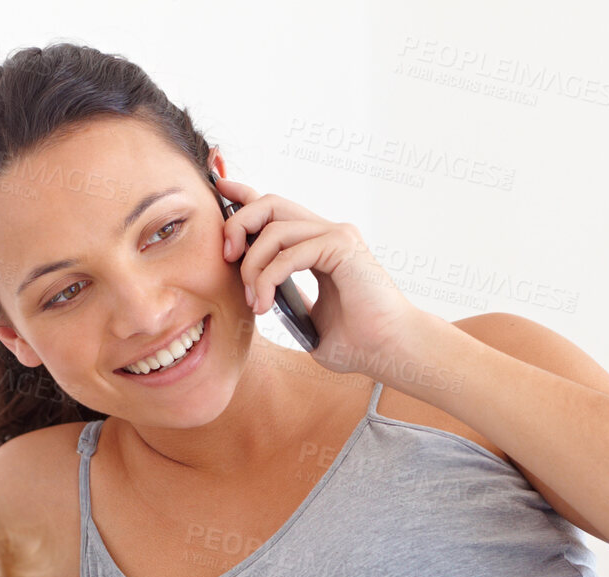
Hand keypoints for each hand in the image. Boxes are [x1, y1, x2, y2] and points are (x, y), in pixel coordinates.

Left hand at [214, 174, 420, 379]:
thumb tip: (257, 294)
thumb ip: (285, 301)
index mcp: (319, 246)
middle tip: (228, 261)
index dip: (244, 197)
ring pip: (274, 228)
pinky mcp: (342, 246)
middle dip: (238, 226)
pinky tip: (267, 305)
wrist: (389, 352)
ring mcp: (337, 236)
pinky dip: (270, 277)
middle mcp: (328, 233)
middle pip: (269, 205)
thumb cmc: (357, 343)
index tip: (219, 192)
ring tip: (255, 302)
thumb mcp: (306, 320)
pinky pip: (290, 252)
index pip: (275, 210)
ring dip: (253, 266)